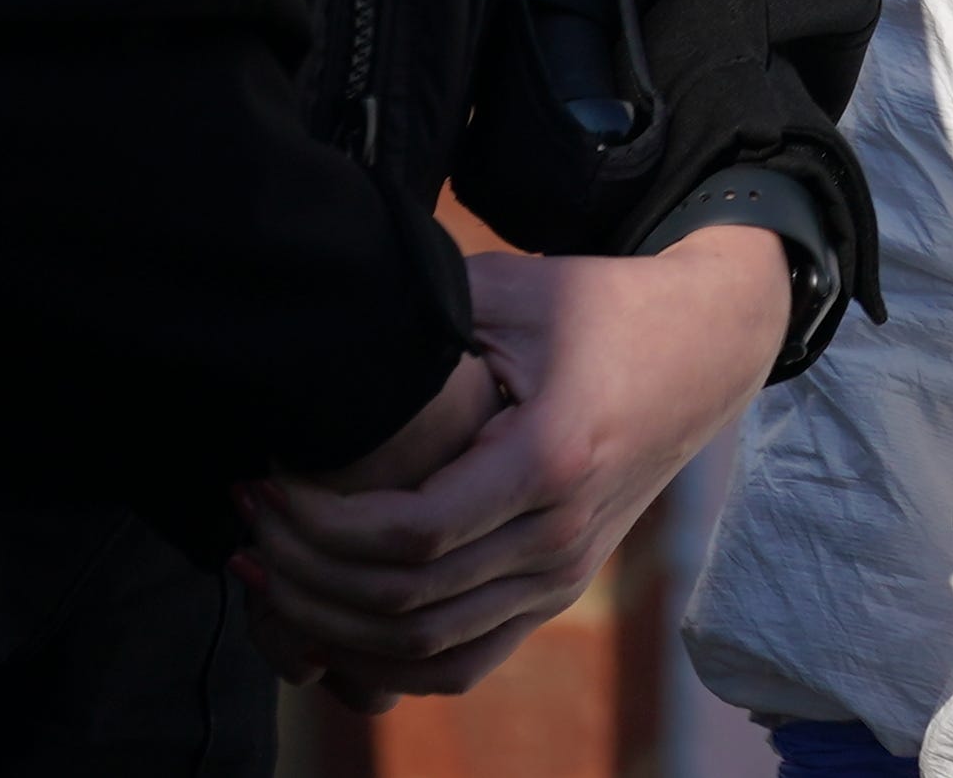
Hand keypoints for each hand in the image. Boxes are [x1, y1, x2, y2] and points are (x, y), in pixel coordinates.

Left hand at [234, 227, 791, 705]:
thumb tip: (311, 340)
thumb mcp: (513, 291)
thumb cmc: (600, 305)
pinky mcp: (558, 589)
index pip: (409, 536)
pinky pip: (461, 661)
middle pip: (404, 602)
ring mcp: (563, 574)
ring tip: (270, 572)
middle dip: (305, 576)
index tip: (265, 484)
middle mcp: (559, 536)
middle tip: (246, 528)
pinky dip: (386, 659)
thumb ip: (421, 321)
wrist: (707, 346)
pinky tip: (328, 621)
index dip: (319, 525)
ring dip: (332, 622)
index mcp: (549, 458)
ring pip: (425, 647)